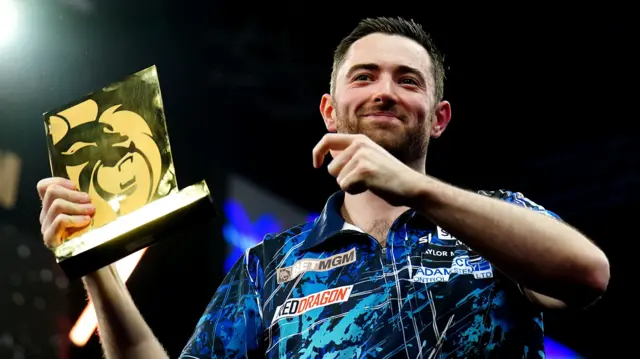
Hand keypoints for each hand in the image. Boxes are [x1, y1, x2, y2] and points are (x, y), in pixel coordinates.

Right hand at [37, 177, 94, 249]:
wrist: (94, 259)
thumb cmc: (94, 234)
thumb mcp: (89, 213)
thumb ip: (86, 200)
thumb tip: (97, 183)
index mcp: (52, 206)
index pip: (44, 186)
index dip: (59, 181)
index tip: (75, 186)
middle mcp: (46, 215)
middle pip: (52, 192)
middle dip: (73, 193)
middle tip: (89, 200)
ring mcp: (47, 228)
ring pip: (56, 205)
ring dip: (77, 206)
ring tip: (91, 211)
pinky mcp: (51, 240)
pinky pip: (60, 220)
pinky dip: (75, 218)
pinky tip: (86, 221)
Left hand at [312, 133, 426, 206]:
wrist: (410, 185)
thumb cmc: (389, 177)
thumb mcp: (369, 159)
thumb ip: (351, 157)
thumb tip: (330, 162)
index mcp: (359, 139)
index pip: (328, 139)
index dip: (318, 152)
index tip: (316, 164)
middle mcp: (359, 144)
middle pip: (332, 168)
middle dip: (344, 179)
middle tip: (366, 178)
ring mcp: (361, 156)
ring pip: (339, 179)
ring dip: (352, 186)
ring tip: (371, 181)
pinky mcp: (363, 170)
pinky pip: (346, 187)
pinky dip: (356, 191)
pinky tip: (372, 187)